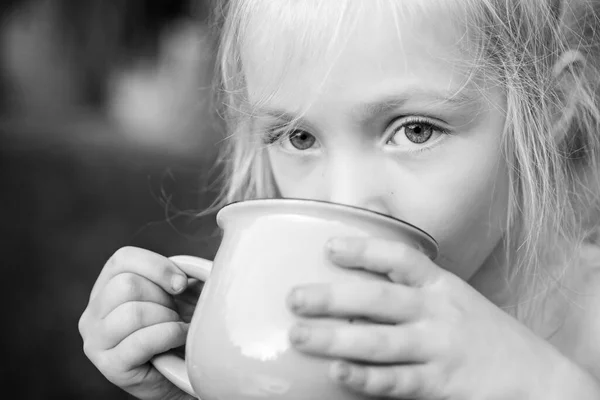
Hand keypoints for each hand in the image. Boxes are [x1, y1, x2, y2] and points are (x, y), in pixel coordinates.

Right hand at [78, 247, 200, 399]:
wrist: (180, 373)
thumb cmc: (177, 328)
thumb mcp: (176, 295)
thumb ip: (178, 275)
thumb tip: (195, 270)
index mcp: (105, 288)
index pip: (123, 258)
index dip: (158, 267)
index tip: (181, 284)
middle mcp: (93, 313)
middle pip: (128, 284)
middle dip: (162, 298)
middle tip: (174, 314)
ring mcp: (96, 341)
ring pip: (133, 312)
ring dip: (166, 319)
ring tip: (175, 329)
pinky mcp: (110, 366)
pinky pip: (143, 341)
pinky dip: (170, 336)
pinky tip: (180, 339)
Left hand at [286, 237, 561, 398]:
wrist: (536, 379)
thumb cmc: (483, 334)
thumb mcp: (455, 297)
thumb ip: (414, 283)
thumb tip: (367, 265)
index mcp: (441, 285)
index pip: (400, 259)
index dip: (363, 251)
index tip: (328, 247)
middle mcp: (437, 313)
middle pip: (379, 300)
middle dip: (333, 298)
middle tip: (295, 298)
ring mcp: (438, 349)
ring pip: (380, 342)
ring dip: (336, 339)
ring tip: (300, 336)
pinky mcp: (440, 385)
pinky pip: (396, 382)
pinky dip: (366, 378)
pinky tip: (338, 373)